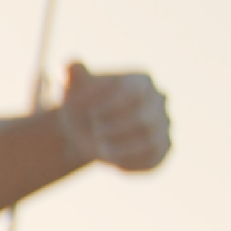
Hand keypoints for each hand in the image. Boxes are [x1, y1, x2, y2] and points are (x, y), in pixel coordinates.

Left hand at [54, 64, 169, 171]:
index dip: (112, 106)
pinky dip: (132, 164)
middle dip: (116, 129)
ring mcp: (163, 126)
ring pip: (152, 143)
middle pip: (146, 119)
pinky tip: (112, 162)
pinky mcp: (162, 150)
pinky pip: (153, 161)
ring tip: (101, 150)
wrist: (84, 130)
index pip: (135, 93)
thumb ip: (69, 72)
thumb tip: (68, 66)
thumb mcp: (72, 86)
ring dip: (123, 150)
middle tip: (95, 134)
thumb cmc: (80, 103)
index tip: (91, 114)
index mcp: (141, 81)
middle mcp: (158, 102)